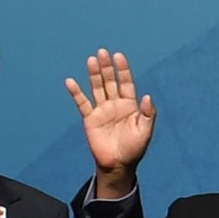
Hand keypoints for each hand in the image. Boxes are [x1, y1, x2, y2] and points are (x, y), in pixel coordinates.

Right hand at [65, 49, 155, 199]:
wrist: (118, 165)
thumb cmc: (134, 149)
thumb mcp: (145, 131)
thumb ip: (148, 113)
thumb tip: (147, 96)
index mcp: (130, 105)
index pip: (126, 83)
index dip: (123, 70)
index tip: (119, 56)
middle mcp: (115, 104)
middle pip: (110, 81)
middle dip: (107, 68)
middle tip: (102, 52)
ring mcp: (102, 110)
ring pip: (97, 88)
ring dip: (94, 75)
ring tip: (91, 60)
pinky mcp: (90, 119)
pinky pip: (82, 103)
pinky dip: (76, 93)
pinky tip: (70, 81)